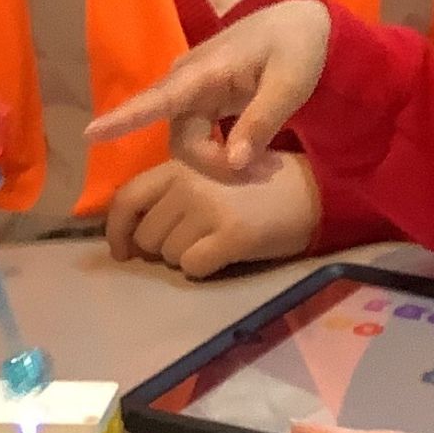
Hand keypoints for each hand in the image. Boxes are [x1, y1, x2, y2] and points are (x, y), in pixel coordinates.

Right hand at [84, 0, 331, 179]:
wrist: (304, 24)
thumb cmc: (297, 48)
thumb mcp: (290, 85)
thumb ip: (261, 122)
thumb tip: (233, 162)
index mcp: (205, 71)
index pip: (158, 99)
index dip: (124, 118)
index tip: (89, 134)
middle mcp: (189, 81)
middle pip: (181, 140)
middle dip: (214, 165)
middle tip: (265, 172)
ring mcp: (194, 92)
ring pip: (190, 143)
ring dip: (221, 162)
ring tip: (268, 166)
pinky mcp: (204, 101)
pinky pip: (200, 136)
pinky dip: (224, 153)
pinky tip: (256, 158)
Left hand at [104, 151, 319, 277]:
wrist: (317, 190)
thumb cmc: (264, 182)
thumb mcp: (213, 172)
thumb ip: (174, 191)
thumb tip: (135, 232)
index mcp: (182, 163)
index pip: (127, 198)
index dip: (116, 230)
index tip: (123, 251)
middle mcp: (189, 184)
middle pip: (147, 235)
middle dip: (161, 249)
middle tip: (191, 243)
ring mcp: (208, 210)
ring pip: (169, 255)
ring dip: (185, 258)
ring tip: (214, 243)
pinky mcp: (230, 236)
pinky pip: (193, 268)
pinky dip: (204, 269)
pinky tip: (226, 254)